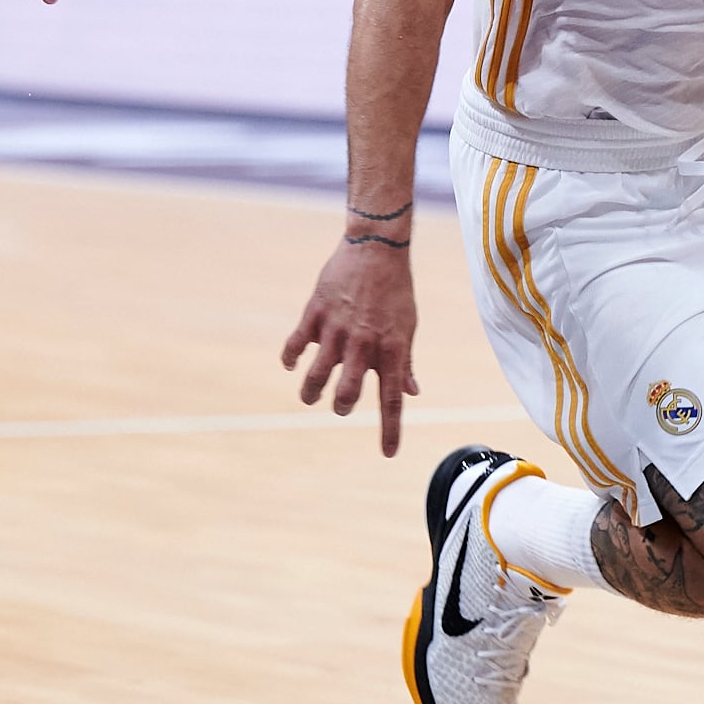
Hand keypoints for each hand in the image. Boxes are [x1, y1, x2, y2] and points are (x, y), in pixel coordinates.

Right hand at [282, 229, 420, 455]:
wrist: (376, 249)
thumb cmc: (396, 291)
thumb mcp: (408, 326)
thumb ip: (406, 362)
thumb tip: (413, 391)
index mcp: (393, 349)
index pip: (393, 398)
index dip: (390, 429)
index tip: (388, 454)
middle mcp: (365, 344)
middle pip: (348, 392)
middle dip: (341, 406)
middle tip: (339, 407)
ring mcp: (338, 329)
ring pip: (318, 374)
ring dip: (311, 391)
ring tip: (309, 397)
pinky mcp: (316, 313)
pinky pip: (296, 344)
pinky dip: (290, 358)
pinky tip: (290, 364)